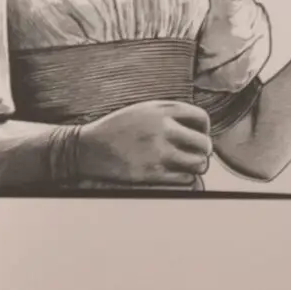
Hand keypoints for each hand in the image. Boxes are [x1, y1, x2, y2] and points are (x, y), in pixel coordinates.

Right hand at [76, 101, 211, 185]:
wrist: (86, 148)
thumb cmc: (114, 129)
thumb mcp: (141, 110)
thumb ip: (168, 114)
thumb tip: (197, 129)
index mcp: (160, 110)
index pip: (201, 118)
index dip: (203, 129)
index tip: (196, 136)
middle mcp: (162, 128)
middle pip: (204, 144)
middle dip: (201, 151)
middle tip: (192, 155)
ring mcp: (158, 151)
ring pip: (198, 163)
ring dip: (194, 167)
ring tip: (183, 166)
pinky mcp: (152, 173)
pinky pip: (185, 179)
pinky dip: (183, 179)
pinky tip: (171, 174)